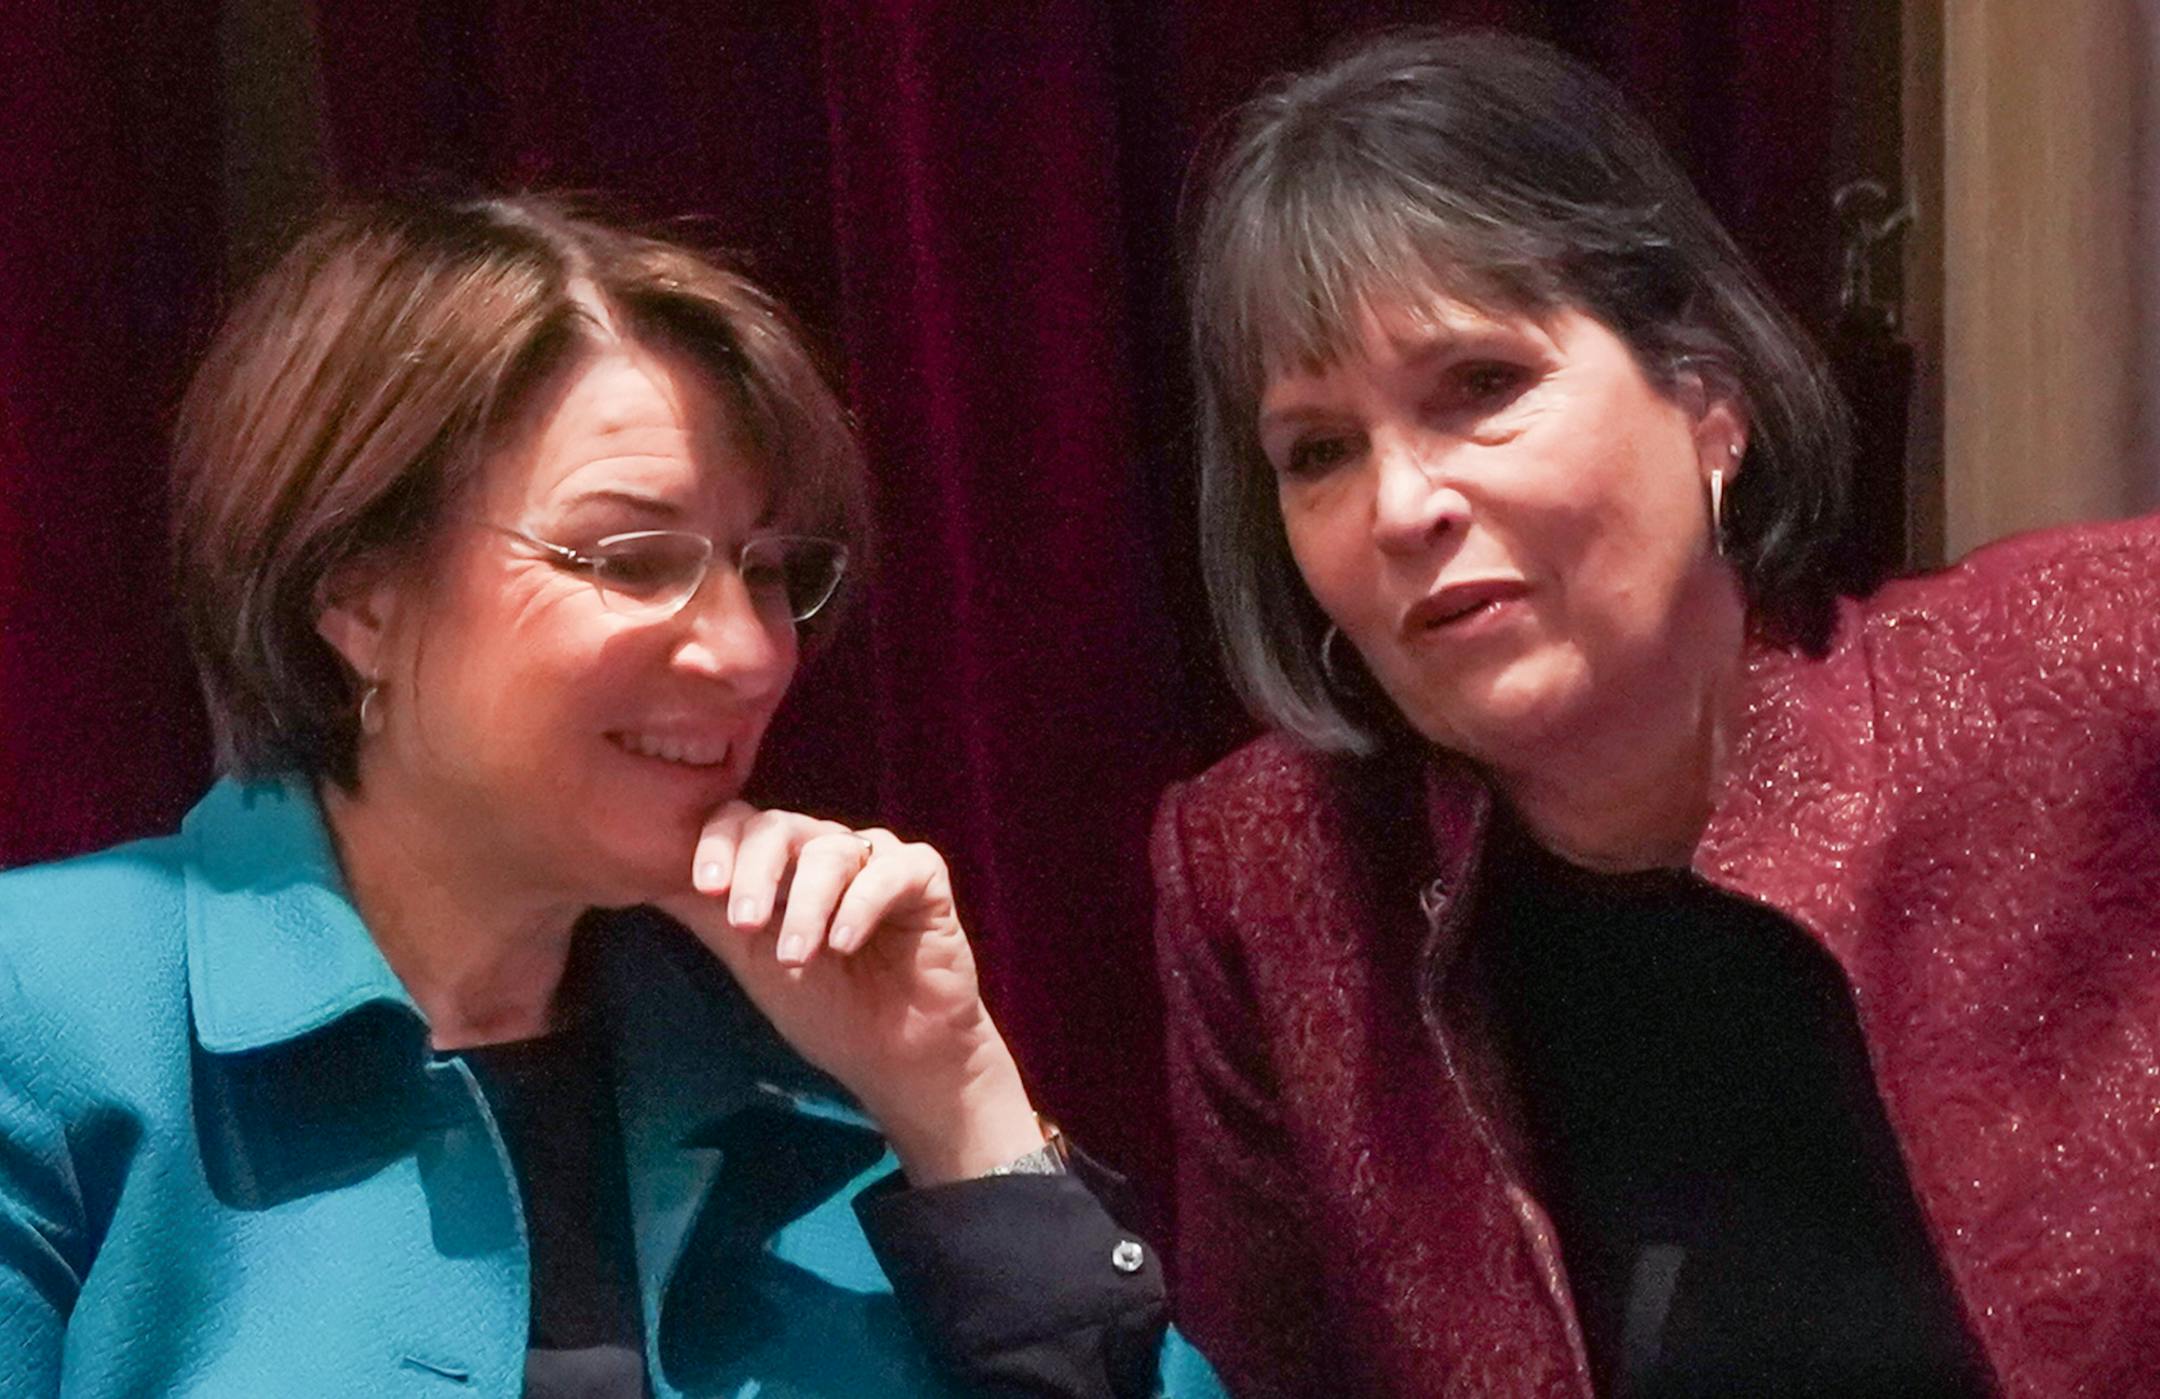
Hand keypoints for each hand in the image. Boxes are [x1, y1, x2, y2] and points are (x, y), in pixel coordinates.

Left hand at [655, 801, 1044, 1183]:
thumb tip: (641, 875)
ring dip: (807, 905)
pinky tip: (844, 941)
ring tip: (796, 956)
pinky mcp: (924, 876)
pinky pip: (890, 870)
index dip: (719, 844)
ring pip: (832, 851)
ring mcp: (876, 860)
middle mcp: (828, 851)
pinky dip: (861, 904)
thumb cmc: (825, 1009)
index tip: (704, 886)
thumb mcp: (751, 962)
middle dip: (757, 870)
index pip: (742, 824)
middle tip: (744, 920)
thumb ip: (708, 916)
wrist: (896, 1056)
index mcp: (784, 864)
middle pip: (782, 826)